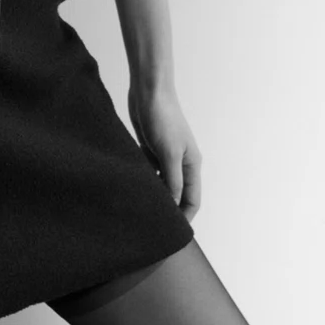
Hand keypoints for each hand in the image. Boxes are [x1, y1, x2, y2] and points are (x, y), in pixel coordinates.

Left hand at [127, 81, 201, 220]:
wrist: (148, 90)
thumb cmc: (163, 118)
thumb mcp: (169, 152)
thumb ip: (172, 181)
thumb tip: (173, 207)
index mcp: (191, 164)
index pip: (192, 199)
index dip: (183, 217)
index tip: (170, 233)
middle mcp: (180, 162)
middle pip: (177, 193)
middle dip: (168, 209)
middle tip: (151, 224)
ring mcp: (164, 156)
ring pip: (161, 184)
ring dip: (154, 194)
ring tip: (139, 209)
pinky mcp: (149, 148)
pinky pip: (148, 172)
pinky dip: (143, 180)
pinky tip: (132, 187)